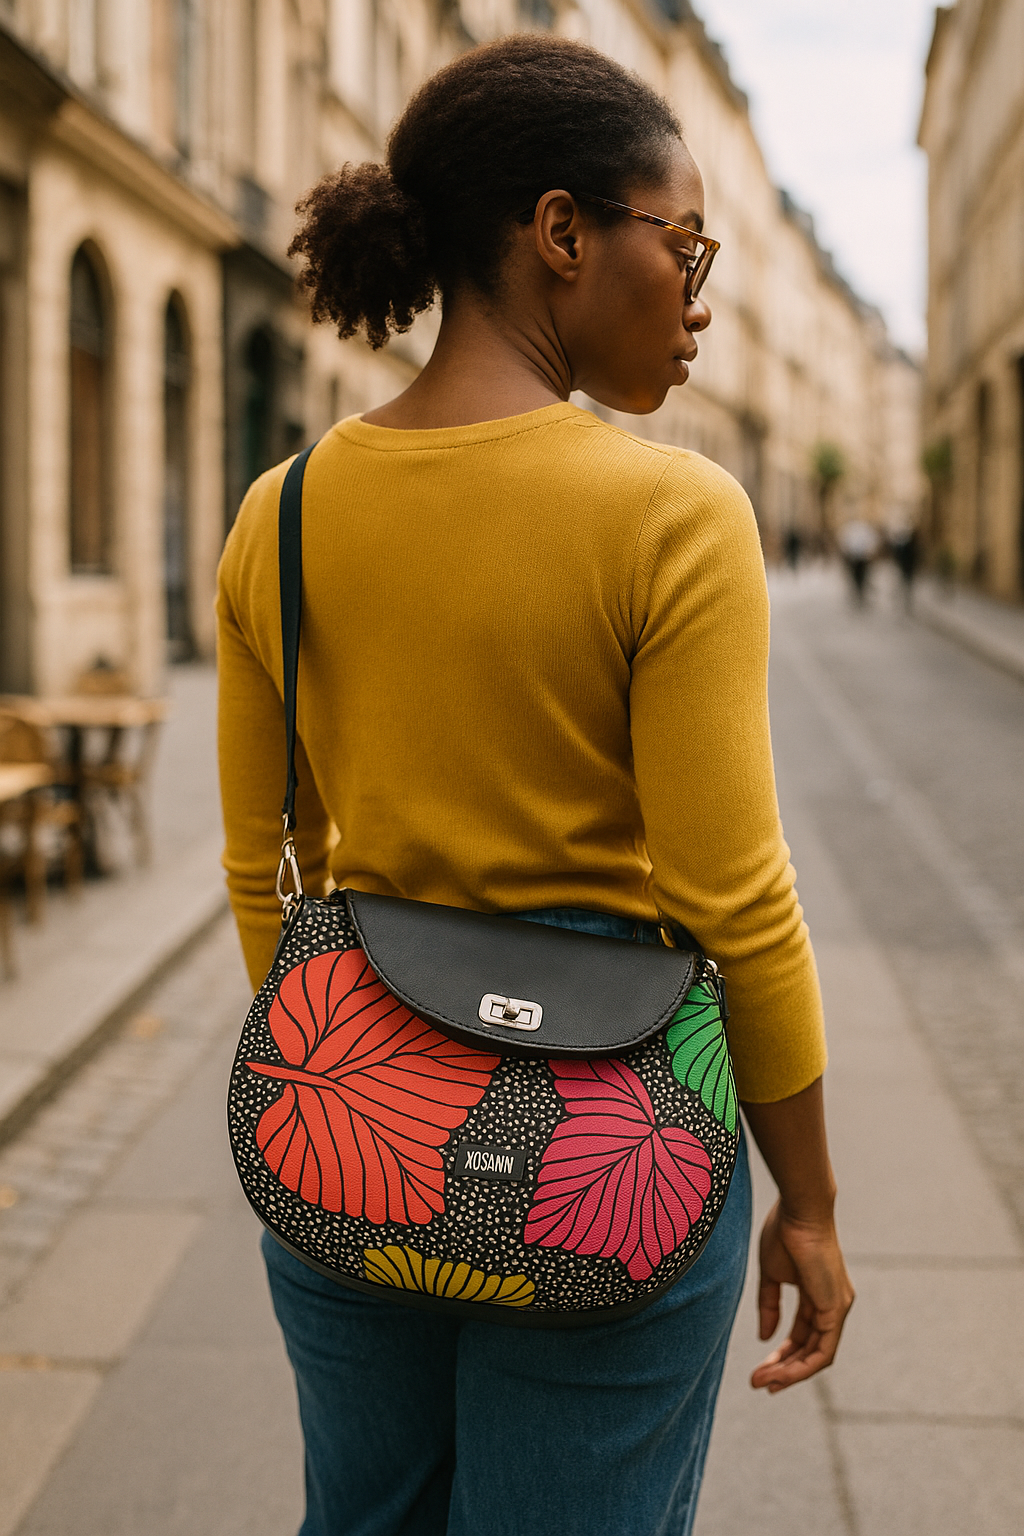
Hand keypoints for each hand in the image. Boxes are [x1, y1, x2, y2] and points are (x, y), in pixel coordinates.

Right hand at [750, 1199, 853, 1392]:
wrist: (799, 1210)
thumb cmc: (784, 1232)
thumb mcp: (771, 1274)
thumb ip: (770, 1305)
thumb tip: (765, 1336)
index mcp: (817, 1294)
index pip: (801, 1334)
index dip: (781, 1353)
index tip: (759, 1368)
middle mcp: (832, 1305)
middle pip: (809, 1348)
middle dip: (783, 1368)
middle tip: (757, 1383)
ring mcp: (837, 1308)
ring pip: (817, 1355)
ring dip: (790, 1373)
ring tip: (763, 1382)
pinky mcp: (837, 1309)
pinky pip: (823, 1351)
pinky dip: (802, 1366)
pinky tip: (780, 1373)